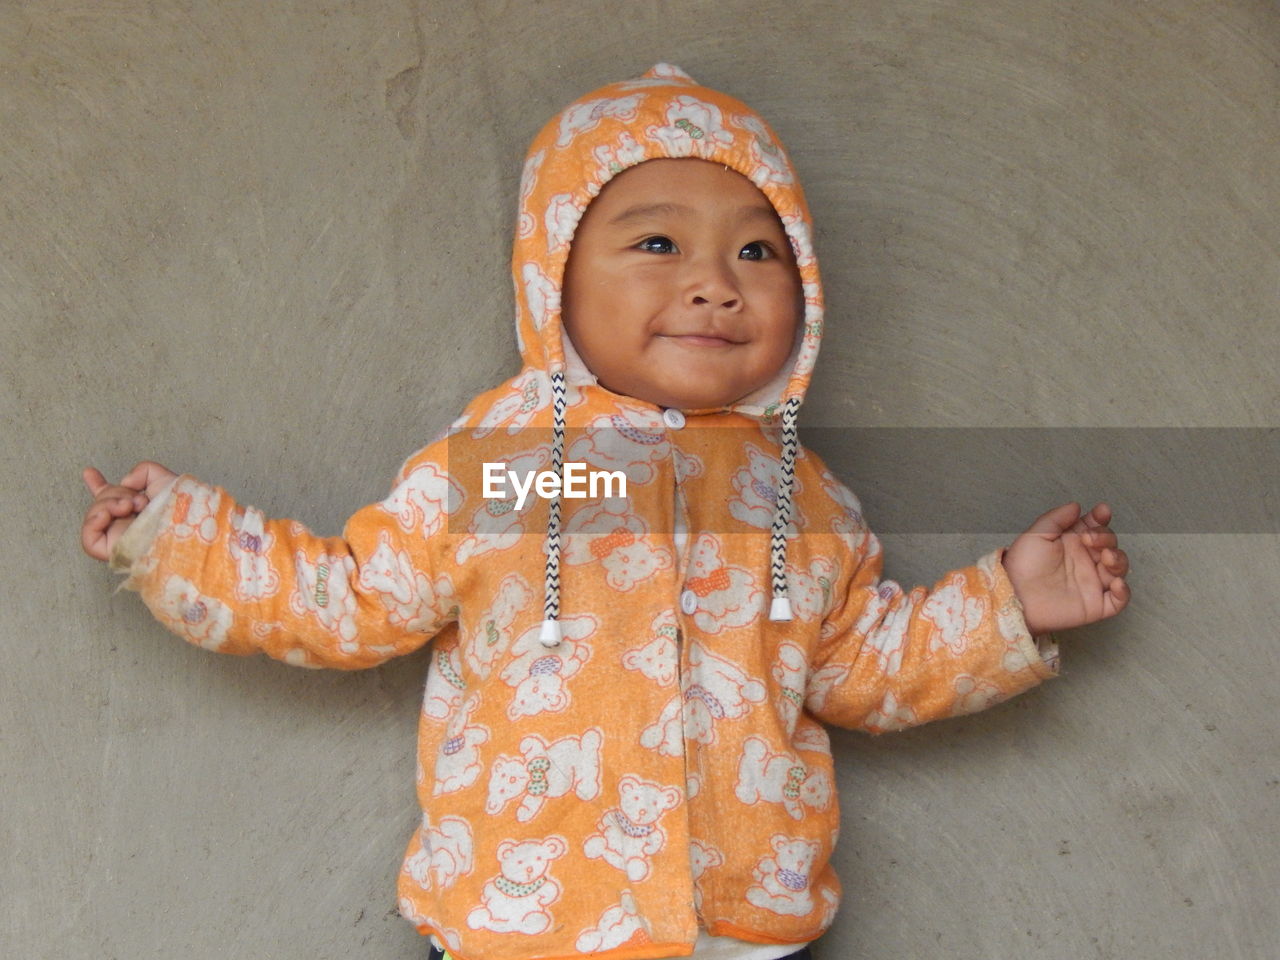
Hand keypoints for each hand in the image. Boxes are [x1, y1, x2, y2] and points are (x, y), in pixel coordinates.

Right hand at [81, 461, 178, 561]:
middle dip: (115, 492)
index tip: (89, 472)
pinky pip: (88, 540)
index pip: (113, 498)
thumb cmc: (186, 507)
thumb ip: (144, 471)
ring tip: (130, 506)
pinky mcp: (116, 552)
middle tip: (139, 499)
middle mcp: (128, 522)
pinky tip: (106, 514)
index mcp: (138, 507)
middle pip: (101, 502)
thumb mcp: (165, 478)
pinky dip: (93, 521)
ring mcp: (121, 538)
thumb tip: (125, 483)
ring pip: (94, 517)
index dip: (98, 485)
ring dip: (108, 504)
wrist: (190, 526)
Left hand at [1002, 501, 1130, 634]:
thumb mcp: (1035, 535)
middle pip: (1110, 545)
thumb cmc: (1022, 566)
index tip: (1101, 512)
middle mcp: (1085, 561)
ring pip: (1118, 568)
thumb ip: (1056, 519)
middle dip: (1106, 538)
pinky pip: (1118, 600)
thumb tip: (1076, 506)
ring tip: (1106, 557)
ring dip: (1118, 559)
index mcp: (1072, 544)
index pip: (1095, 527)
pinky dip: (1124, 592)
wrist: (1014, 595)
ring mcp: (1091, 583)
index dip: (1101, 519)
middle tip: (1089, 539)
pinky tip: (1116, 583)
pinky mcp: (1094, 605)